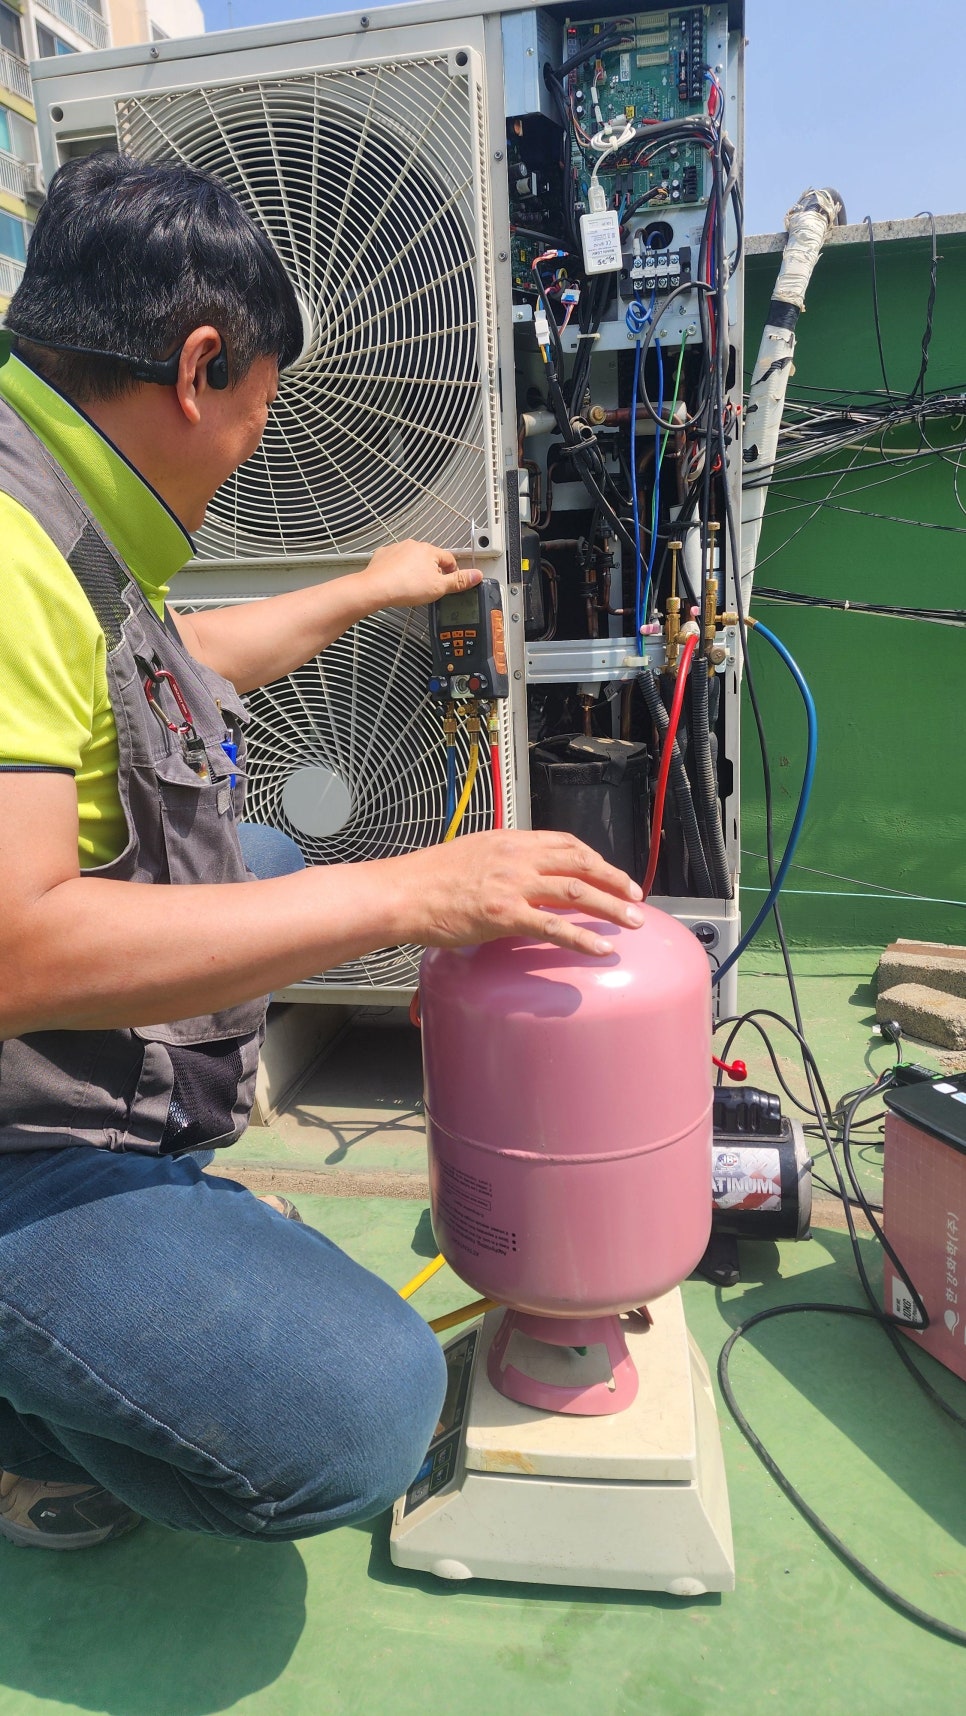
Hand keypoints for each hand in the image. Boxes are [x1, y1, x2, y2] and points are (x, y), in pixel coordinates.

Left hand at [357, 540, 482, 612]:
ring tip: (412, 586)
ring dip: (415, 569)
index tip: (451, 582)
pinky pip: (396, 561)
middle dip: (433, 571)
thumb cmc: (405, 587)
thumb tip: (476, 575)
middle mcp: (413, 545)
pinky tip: (398, 581)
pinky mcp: (383, 555)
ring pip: (413, 559)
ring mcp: (397, 549)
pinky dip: (399, 570)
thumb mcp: (438, 587)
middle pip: (431, 558)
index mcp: (429, 551)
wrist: (375, 588)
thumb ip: (458, 581)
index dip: (453, 572)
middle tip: (430, 588)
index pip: (449, 559)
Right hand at [391, 830, 644, 957]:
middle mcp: (517, 857)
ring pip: (577, 892)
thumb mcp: (470, 854)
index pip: (565, 843)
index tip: (610, 873)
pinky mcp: (505, 914)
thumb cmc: (427, 879)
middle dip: (615, 880)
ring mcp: (513, 885)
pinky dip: (583, 938)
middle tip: (636, 897)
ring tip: (633, 922)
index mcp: (510, 840)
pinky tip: (602, 949)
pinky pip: (554, 926)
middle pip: (581, 863)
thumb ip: (499, 860)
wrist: (403, 893)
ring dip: (611, 907)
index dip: (595, 859)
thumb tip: (515, 875)